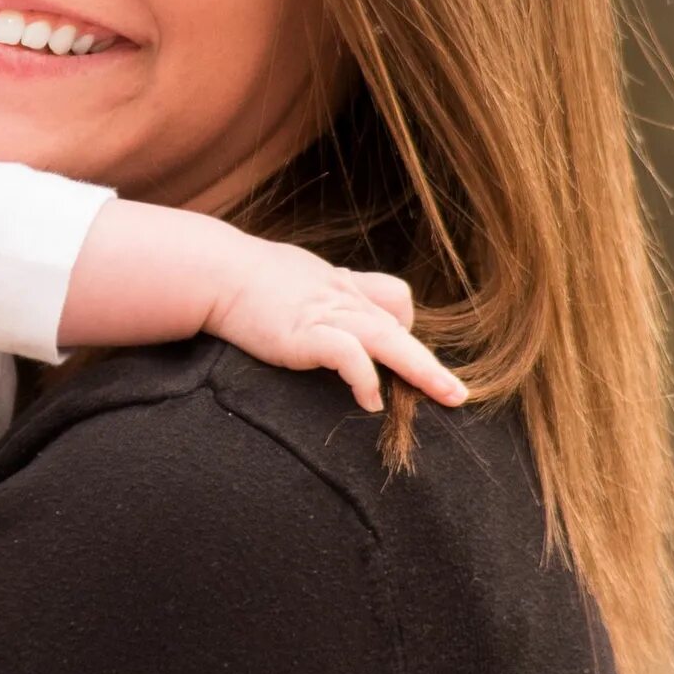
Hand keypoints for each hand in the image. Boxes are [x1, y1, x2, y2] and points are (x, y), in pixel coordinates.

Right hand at [204, 248, 466, 414]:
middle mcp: (342, 298)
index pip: (393, 301)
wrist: (215, 272)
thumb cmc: (247, 277)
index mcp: (340, 286)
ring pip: (389, 339)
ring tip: (445, 397)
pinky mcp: (306, 332)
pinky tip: (369, 400)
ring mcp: (326, 313)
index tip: (399, 358)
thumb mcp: (296, 278)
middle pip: (401, 325)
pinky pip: (349, 354)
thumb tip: (325, 320)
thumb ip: (318, 294)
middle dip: (431, 363)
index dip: (403, 328)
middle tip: (458, 394)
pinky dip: (365, 377)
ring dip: (422, 370)